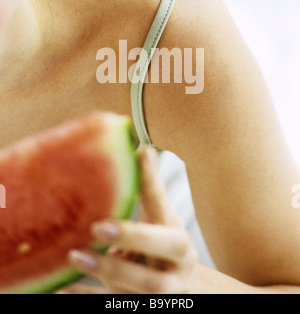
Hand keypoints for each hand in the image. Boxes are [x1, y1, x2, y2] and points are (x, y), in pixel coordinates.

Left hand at [60, 147, 198, 293]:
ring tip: (74, 256)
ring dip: (111, 269)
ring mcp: (169, 290)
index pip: (164, 204)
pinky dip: (88, 297)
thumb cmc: (160, 251)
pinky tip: (62, 288)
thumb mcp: (157, 225)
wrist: (180, 295)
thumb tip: (132, 151)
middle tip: (98, 226)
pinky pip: (120, 305)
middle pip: (170, 246)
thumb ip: (145, 197)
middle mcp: (180, 263)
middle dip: (135, 236)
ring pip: (149, 284)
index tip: (139, 152)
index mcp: (177, 235)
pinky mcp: (148, 306)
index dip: (152, 181)